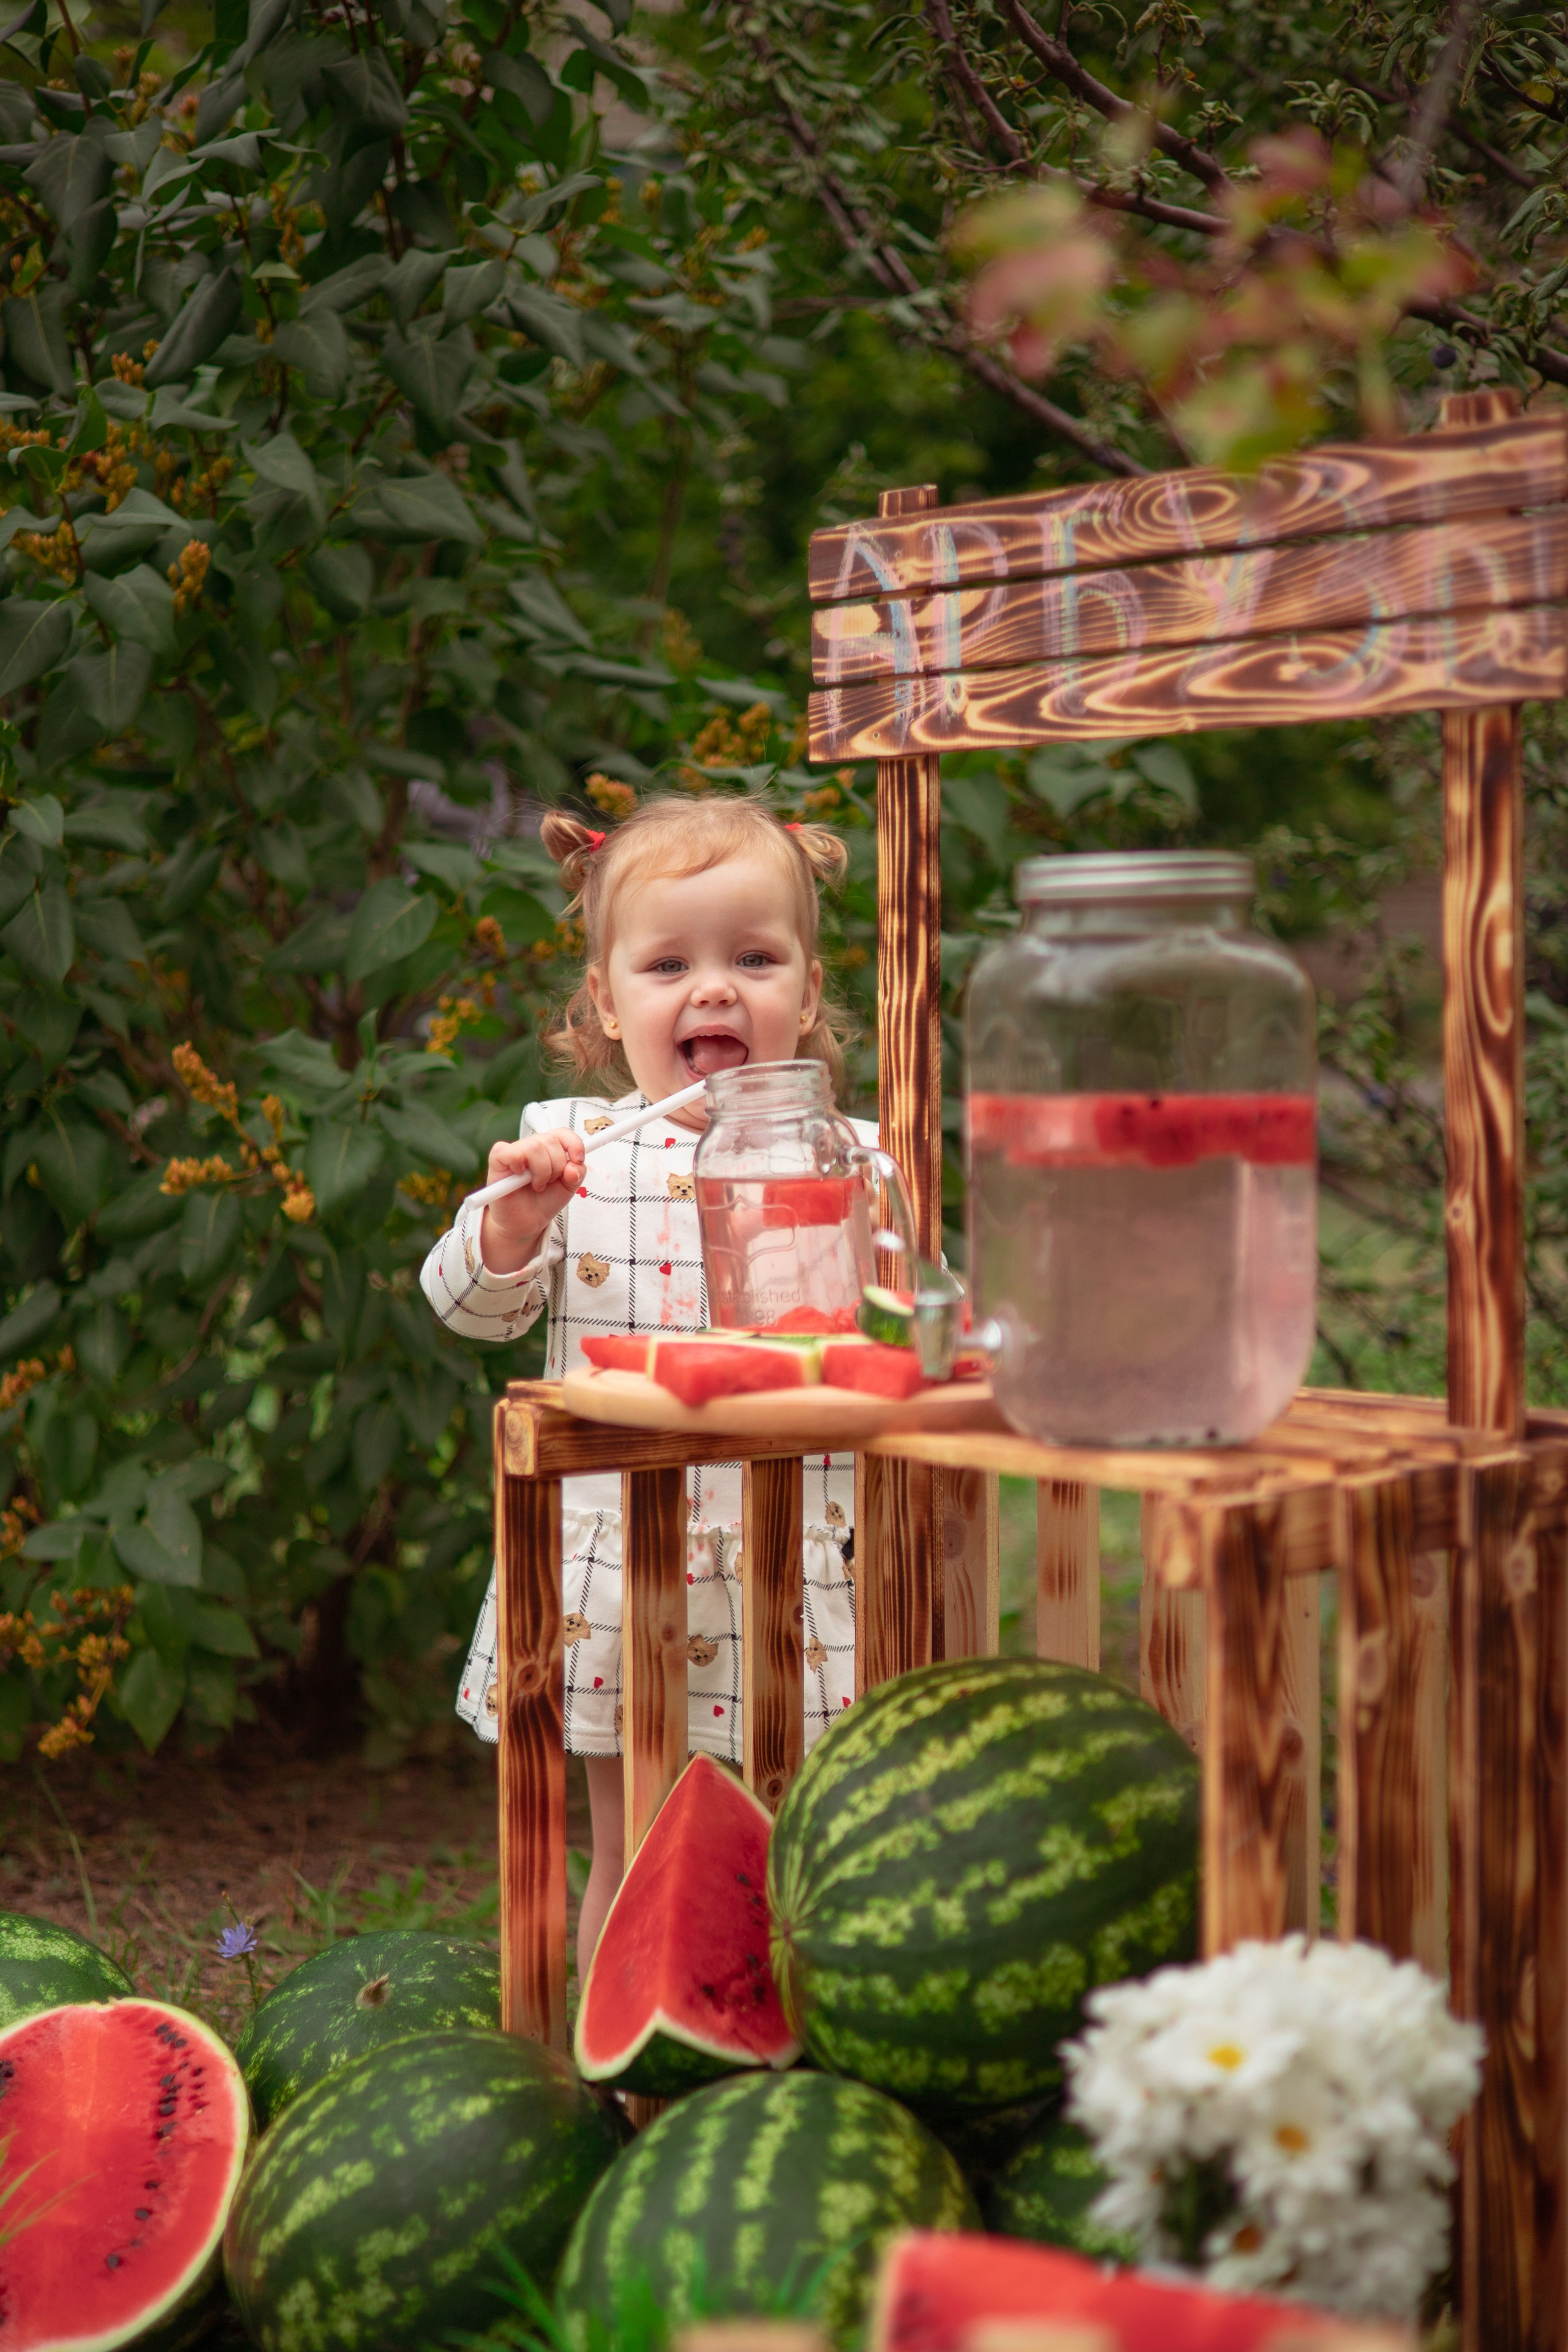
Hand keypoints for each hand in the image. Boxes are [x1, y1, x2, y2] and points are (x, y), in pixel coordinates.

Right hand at [478, 1128, 585, 1272]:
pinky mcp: (497, 1161)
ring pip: (534, 1147)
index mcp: (549, 1149)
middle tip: (549, 1183)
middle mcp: (531, 1147)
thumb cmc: (544, 1201)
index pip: (562, 1133)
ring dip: (541, 1171)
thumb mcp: (568, 1189)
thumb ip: (577, 1174)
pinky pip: (507, 1151)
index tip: (578, 1160)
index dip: (574, 1144)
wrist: (526, 1223)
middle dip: (557, 1166)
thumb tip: (573, 1166)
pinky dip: (517, 1162)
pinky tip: (519, 1175)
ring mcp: (514, 1152)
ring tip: (537, 1185)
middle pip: (551, 1141)